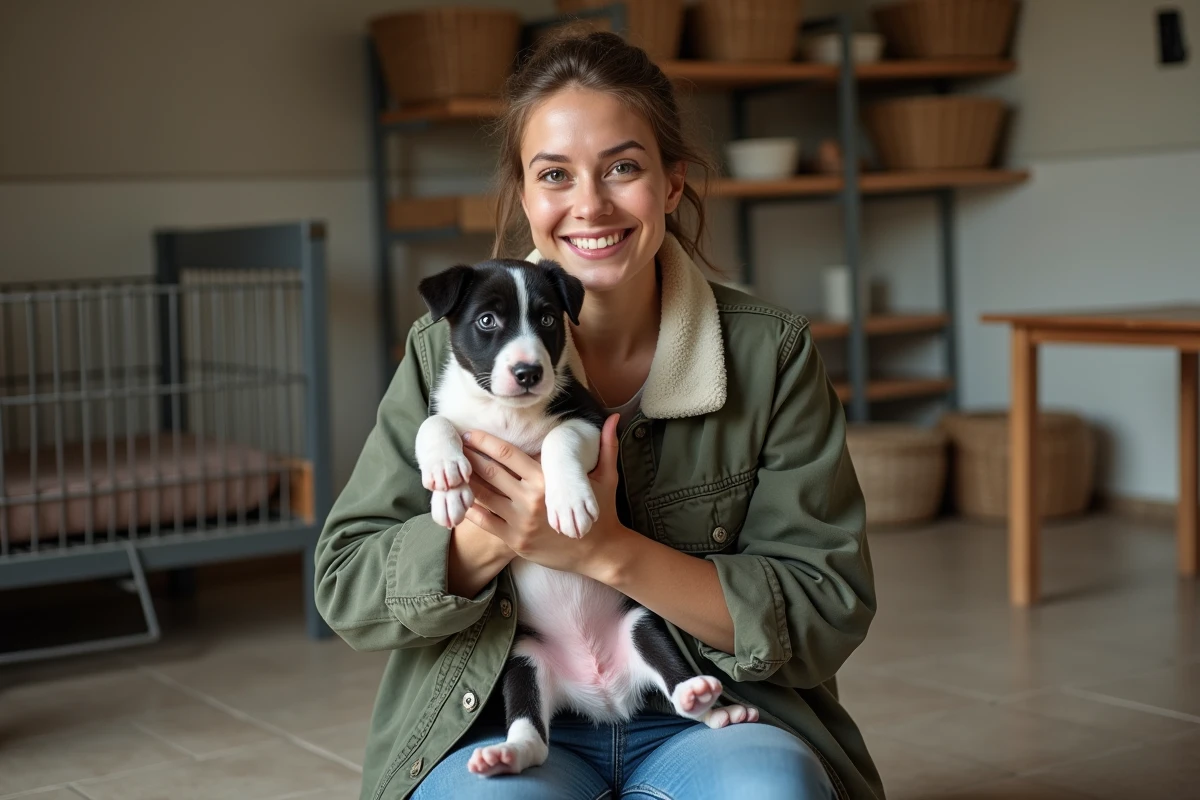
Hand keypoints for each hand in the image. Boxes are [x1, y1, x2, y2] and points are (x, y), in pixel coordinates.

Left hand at [461, 414, 628, 579]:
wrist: (600, 552)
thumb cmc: (601, 512)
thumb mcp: (606, 476)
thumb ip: (605, 444)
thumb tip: (613, 416)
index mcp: (547, 480)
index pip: (508, 454)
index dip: (485, 442)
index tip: (468, 432)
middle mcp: (531, 499)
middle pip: (490, 472)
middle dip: (468, 458)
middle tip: (450, 446)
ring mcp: (521, 522)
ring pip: (484, 496)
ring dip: (465, 482)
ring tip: (450, 469)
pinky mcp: (515, 541)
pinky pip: (485, 522)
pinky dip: (470, 509)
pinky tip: (459, 498)